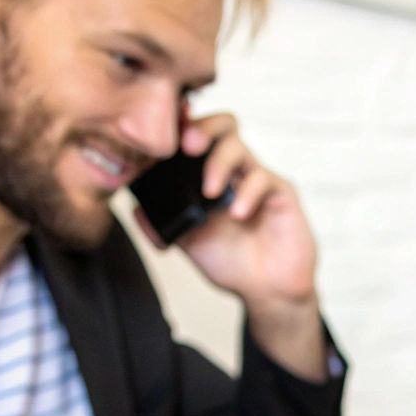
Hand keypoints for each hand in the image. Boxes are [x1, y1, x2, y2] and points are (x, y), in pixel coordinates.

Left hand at [133, 111, 327, 377]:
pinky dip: (247, 193)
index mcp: (210, 175)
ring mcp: (257, 179)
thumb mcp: (188, 242)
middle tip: (186, 146)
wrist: (266, 291)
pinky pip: (263, 179)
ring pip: (239, 146)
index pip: (197, 135)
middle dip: (202, 128)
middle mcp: (234, 171)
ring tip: (209, 191)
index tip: (162, 135)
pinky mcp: (280, 193)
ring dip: (218, 163)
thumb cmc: (232, 262)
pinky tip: (237, 214)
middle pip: (223, 125)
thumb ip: (164, 223)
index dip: (181, 127)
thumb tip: (135, 209)